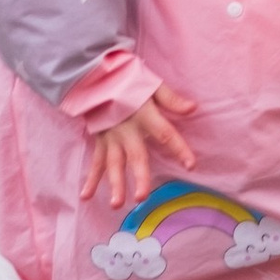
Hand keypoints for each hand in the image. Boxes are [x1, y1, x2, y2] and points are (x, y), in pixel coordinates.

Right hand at [79, 86, 194, 210]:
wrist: (95, 75)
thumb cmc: (128, 80)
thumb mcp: (152, 85)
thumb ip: (171, 99)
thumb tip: (193, 108)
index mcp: (145, 115)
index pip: (166, 134)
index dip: (178, 149)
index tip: (191, 165)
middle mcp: (127, 130)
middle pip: (135, 156)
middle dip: (139, 177)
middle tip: (142, 197)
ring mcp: (111, 137)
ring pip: (113, 164)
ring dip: (115, 184)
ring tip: (116, 204)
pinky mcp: (99, 140)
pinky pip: (95, 162)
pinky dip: (90, 179)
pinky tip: (86, 196)